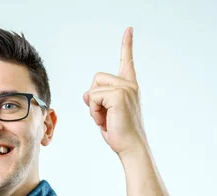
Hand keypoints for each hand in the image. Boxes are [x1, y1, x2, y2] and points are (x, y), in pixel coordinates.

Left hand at [83, 27, 147, 156]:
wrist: (130, 146)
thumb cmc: (119, 132)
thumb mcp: (104, 113)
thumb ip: (96, 100)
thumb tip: (86, 94)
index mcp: (129, 86)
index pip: (126, 61)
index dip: (127, 44)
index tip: (129, 29)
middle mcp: (129, 84)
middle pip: (96, 79)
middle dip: (93, 98)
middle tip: (104, 115)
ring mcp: (125, 88)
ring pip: (93, 89)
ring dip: (93, 106)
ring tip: (106, 119)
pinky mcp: (119, 95)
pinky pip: (93, 97)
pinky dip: (94, 111)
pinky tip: (105, 121)